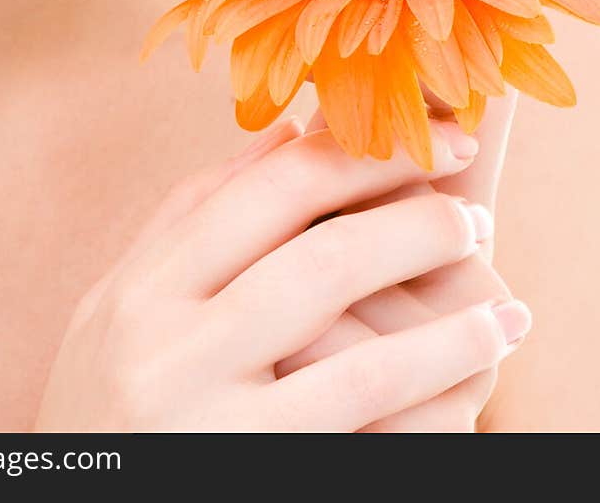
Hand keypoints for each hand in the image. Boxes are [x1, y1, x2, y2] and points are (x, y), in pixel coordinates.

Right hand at [32, 117, 522, 431]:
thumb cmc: (108, 426)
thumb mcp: (123, 320)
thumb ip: (195, 227)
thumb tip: (290, 131)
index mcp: (139, 290)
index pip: (262, 187)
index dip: (356, 151)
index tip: (426, 137)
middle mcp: (164, 339)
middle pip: (308, 237)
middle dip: (406, 205)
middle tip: (471, 203)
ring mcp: (205, 408)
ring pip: (337, 297)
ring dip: (428, 269)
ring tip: (491, 270)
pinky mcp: (255, 468)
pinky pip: (363, 397)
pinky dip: (435, 359)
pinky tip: (485, 344)